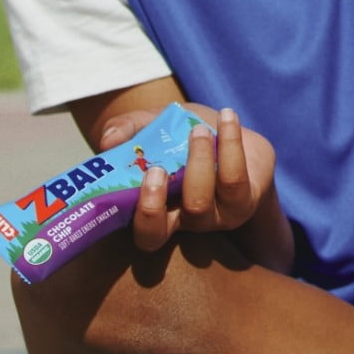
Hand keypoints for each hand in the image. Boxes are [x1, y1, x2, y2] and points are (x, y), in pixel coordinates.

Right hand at [109, 105, 291, 270]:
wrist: (233, 131)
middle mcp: (187, 222)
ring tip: (198, 131)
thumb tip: (108, 141)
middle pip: (163, 229)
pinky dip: (229, 143)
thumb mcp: (152, 126)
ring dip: (195, 163)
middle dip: (157, 196)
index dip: (142, 216)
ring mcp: (218, 215)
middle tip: (157, 166)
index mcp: (160, 213)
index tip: (146, 176)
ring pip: (200, 202)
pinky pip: (235, 178)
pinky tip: (227, 117)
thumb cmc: (183, 135)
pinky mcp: (246, 198)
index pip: (146, 236)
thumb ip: (127, 129)